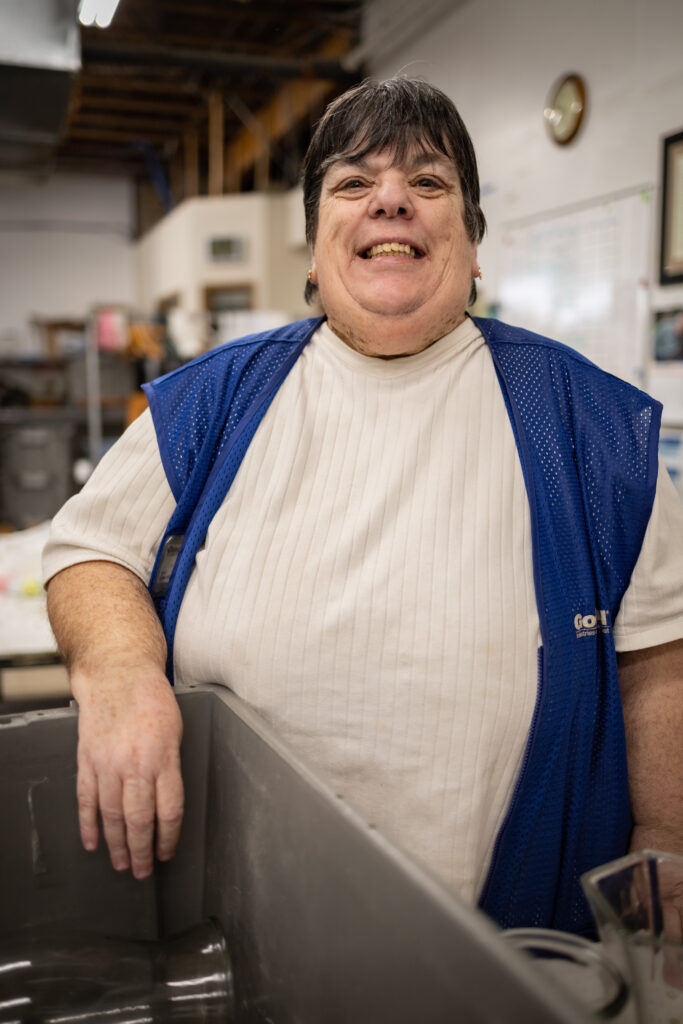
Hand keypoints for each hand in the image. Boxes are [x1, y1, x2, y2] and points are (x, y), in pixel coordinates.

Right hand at [72, 662, 183, 878]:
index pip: (169, 809)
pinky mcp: (88, 760)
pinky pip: (87, 800)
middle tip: (142, 871)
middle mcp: (135, 764)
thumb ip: (171, 767)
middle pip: (139, 819)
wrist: (117, 675)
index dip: (168, 837)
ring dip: (117, 844)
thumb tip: (168, 805)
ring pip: (111, 815)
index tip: (166, 854)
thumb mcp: (176, 731)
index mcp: (163, 758)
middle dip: (141, 851)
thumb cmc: (151, 700)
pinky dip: (88, 825)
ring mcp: (108, 764)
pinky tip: (93, 843)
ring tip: (121, 864)